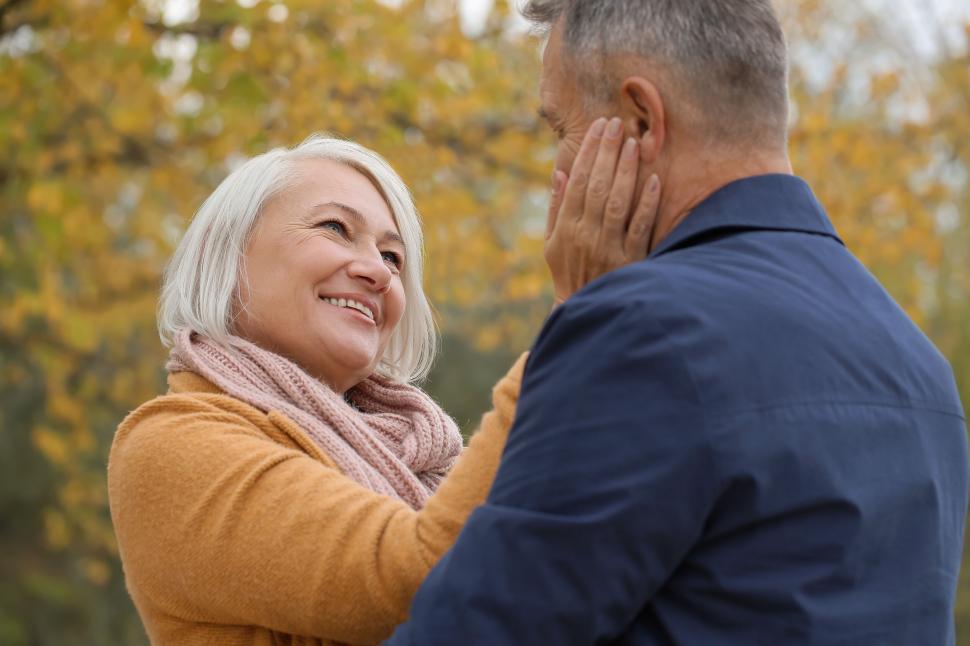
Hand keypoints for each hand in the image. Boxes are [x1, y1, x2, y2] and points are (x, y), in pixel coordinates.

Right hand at [544, 117, 660, 306]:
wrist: (585, 310)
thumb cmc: (568, 274)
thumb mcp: (551, 245)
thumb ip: (555, 209)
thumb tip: (559, 174)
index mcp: (565, 229)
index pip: (577, 182)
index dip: (588, 152)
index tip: (598, 128)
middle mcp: (585, 235)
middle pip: (596, 186)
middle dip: (606, 152)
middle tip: (617, 124)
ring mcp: (609, 248)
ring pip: (617, 201)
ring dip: (626, 171)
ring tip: (633, 143)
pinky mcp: (631, 261)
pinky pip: (640, 227)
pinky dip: (647, 204)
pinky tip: (654, 180)